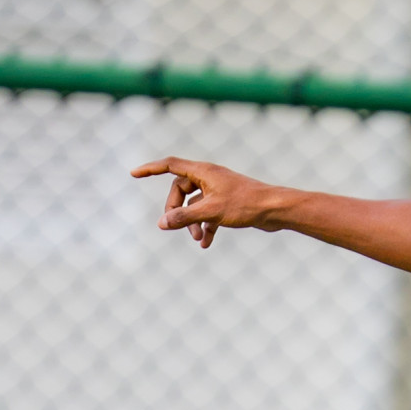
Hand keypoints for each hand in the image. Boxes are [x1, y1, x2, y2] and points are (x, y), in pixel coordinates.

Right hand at [130, 158, 276, 248]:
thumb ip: (184, 217)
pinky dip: (206, 227)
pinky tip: (206, 244)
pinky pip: (209, 214)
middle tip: (175, 226)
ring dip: (192, 222)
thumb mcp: (211, 212)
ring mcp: (220, 190)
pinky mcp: (229, 203)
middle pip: (181, 190)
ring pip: (195, 205)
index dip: (151, 169)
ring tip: (197, 239)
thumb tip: (162, 223)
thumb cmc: (246, 204)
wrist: (276, 210)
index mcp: (204, 171)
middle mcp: (210, 178)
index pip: (171, 165)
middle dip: (177, 209)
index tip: (134, 174)